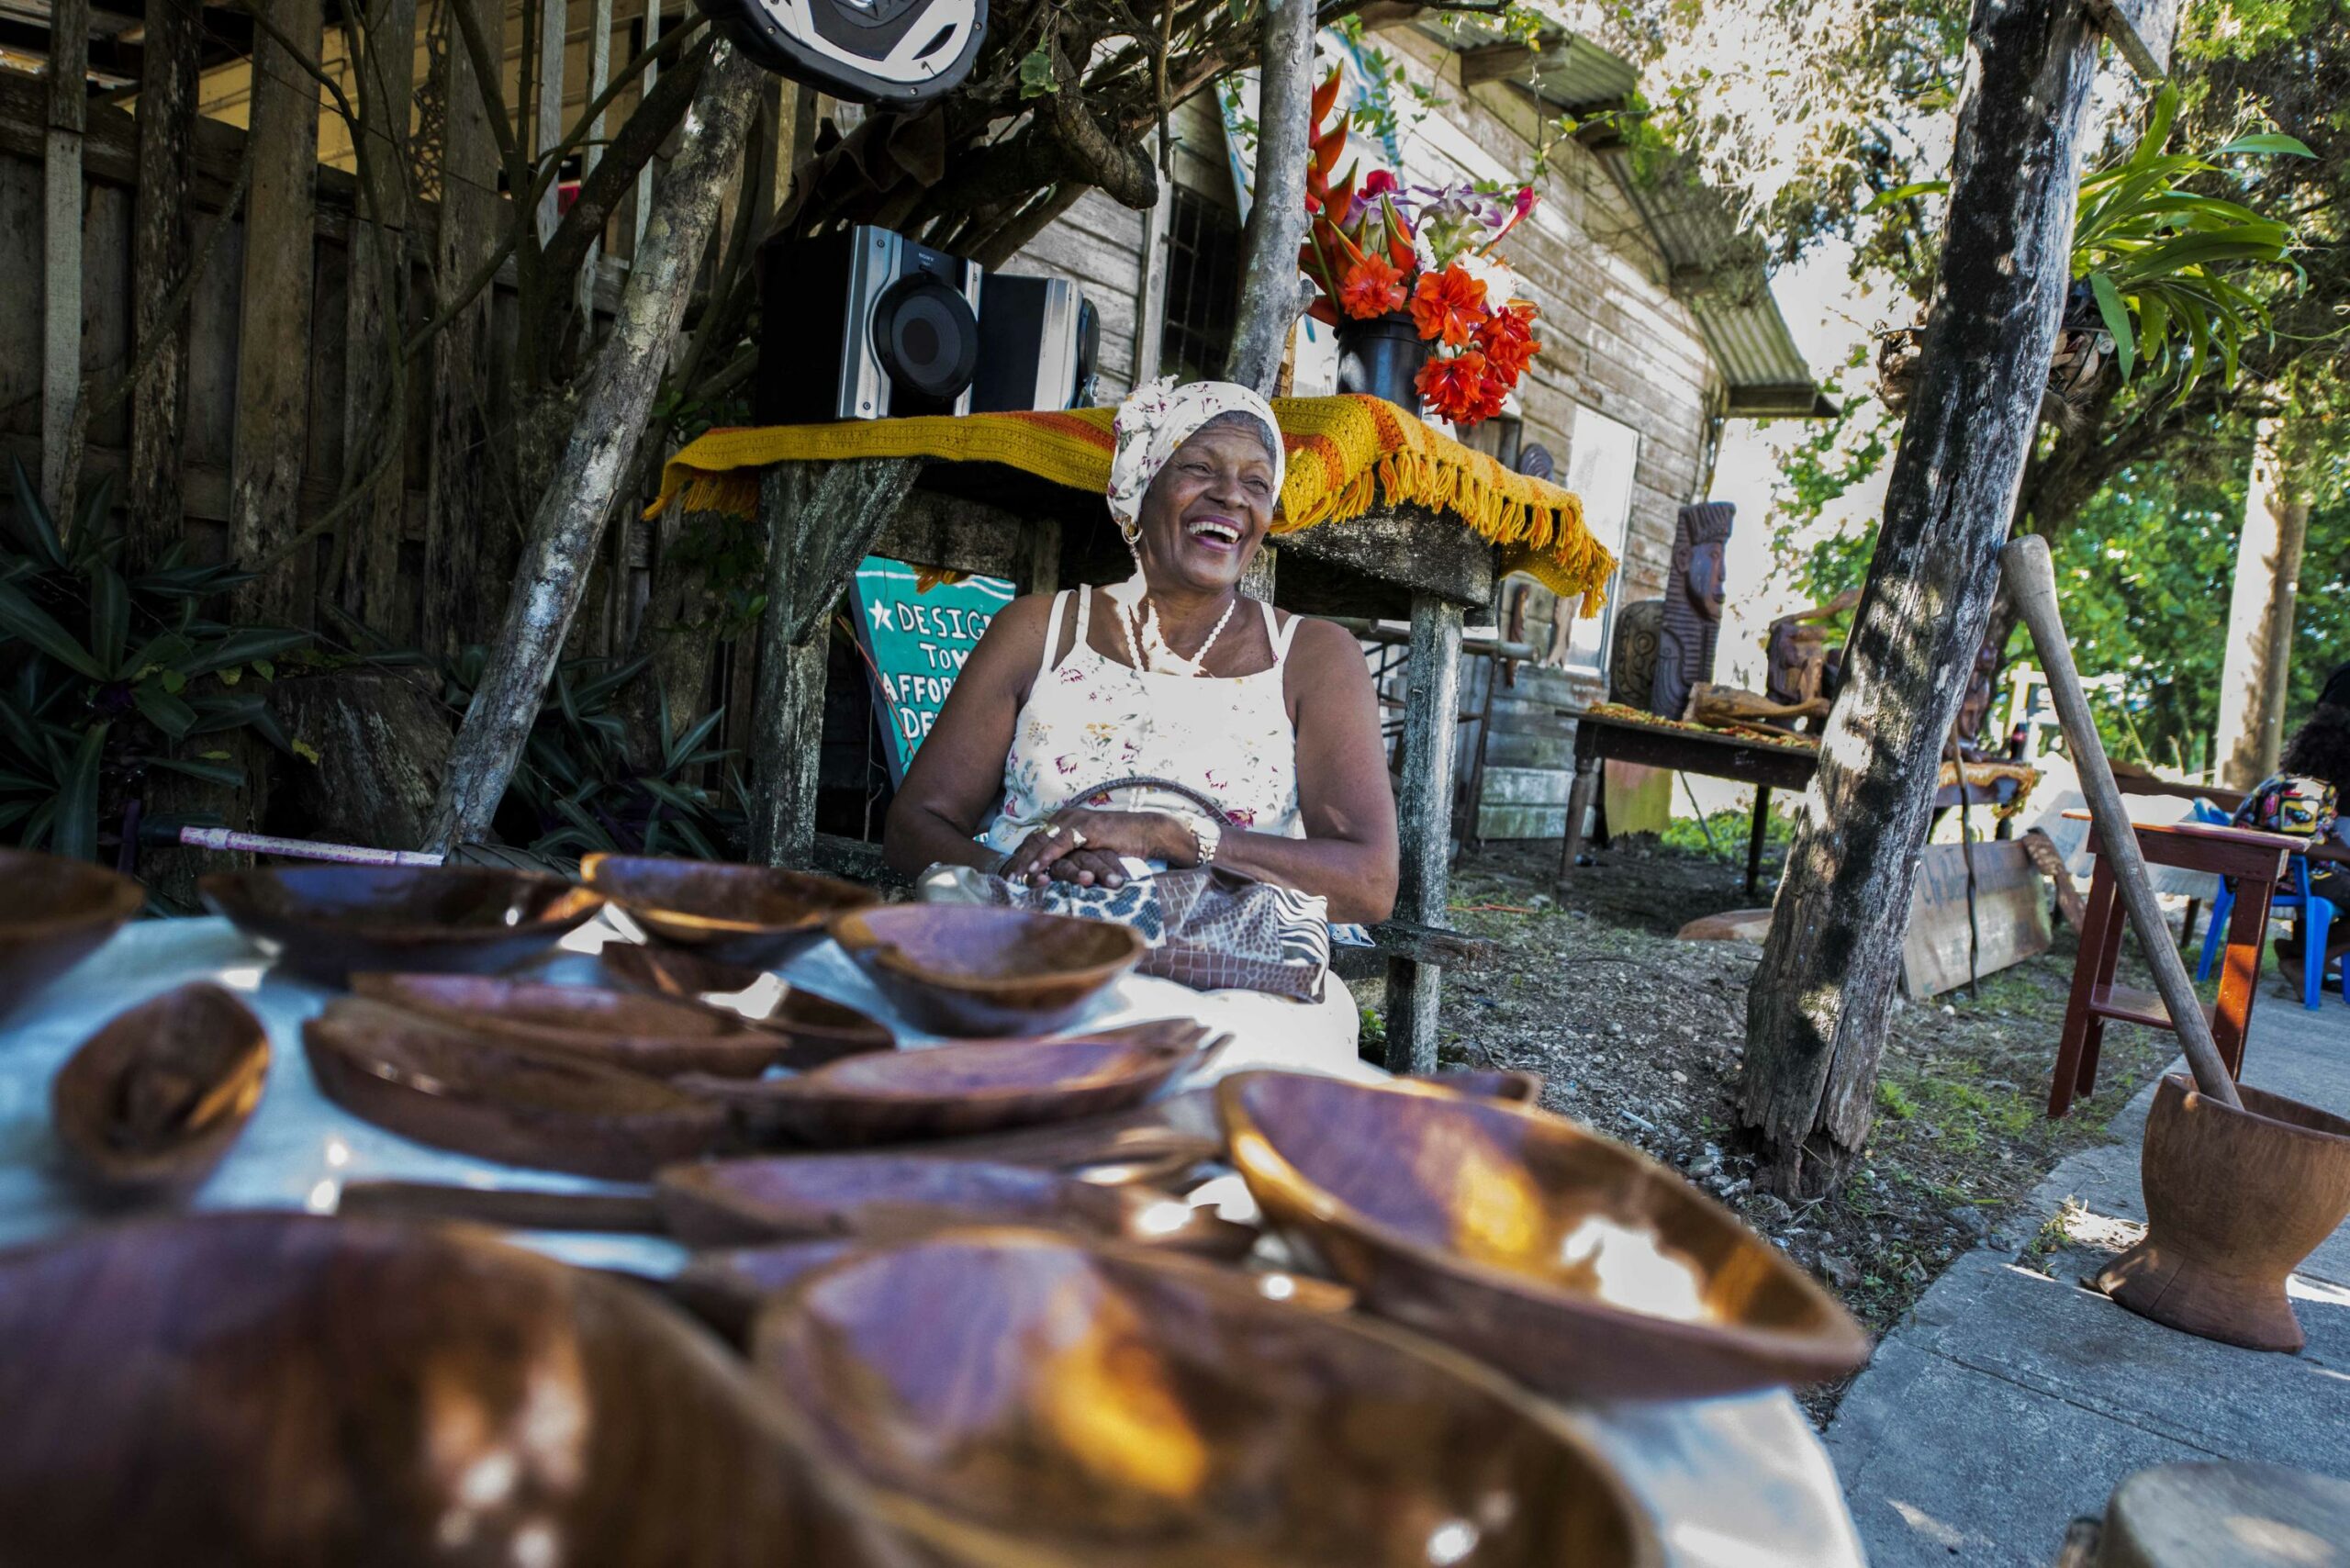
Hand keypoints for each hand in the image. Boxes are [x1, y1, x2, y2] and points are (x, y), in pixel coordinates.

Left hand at [1000, 808, 1183, 886]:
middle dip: (1017, 862)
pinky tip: (1034, 870)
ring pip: (1042, 841)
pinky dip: (1044, 858)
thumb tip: (1055, 873)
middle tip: (1004, 881)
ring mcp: (1074, 820)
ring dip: (1025, 862)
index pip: (1035, 840)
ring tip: (1014, 879)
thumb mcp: (1089, 851)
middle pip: (1033, 840)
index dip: (1020, 858)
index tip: (1007, 877)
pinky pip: (1059, 844)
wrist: (1146, 833)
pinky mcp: (1085, 827)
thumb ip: (1071, 856)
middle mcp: (1064, 817)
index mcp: (1063, 821)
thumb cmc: (1121, 844)